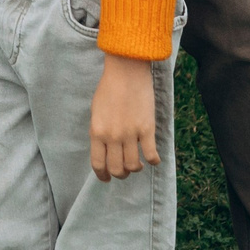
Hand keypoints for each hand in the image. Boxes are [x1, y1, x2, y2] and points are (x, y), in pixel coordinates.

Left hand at [89, 54, 159, 180]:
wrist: (126, 70)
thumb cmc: (109, 87)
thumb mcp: (96, 111)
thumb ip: (99, 131)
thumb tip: (104, 148)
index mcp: (97, 132)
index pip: (98, 164)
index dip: (103, 175)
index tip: (107, 178)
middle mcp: (113, 137)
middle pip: (117, 169)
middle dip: (121, 174)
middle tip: (125, 170)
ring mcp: (130, 134)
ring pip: (134, 166)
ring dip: (136, 168)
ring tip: (138, 164)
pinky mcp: (147, 129)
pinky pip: (151, 154)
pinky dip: (153, 161)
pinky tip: (153, 159)